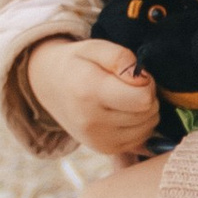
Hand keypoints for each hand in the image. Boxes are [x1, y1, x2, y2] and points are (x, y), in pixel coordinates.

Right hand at [25, 36, 160, 160]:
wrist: (49, 87)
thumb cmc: (78, 63)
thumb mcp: (95, 48)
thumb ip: (120, 58)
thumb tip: (142, 80)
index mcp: (89, 92)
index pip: (143, 98)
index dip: (147, 82)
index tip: (133, 75)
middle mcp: (92, 122)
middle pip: (148, 112)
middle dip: (146, 95)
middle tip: (126, 85)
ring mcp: (98, 140)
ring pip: (148, 126)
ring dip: (144, 111)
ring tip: (122, 98)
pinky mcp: (105, 149)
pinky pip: (142, 137)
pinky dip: (139, 124)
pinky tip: (121, 112)